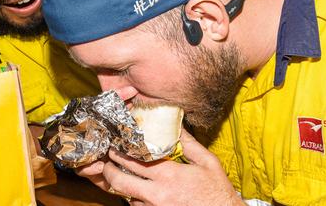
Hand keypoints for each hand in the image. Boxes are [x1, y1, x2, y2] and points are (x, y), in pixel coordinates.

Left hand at [100, 130, 242, 205]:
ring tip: (123, 175)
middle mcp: (157, 195)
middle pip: (120, 182)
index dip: (120, 152)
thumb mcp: (208, 162)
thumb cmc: (217, 191)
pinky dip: (136, 200)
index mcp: (169, 176)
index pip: (134, 161)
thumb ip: (190, 144)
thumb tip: (177, 126)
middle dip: (109, 170)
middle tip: (108, 162)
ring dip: (124, 187)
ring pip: (127, 197)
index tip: (115, 145)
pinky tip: (141, 192)